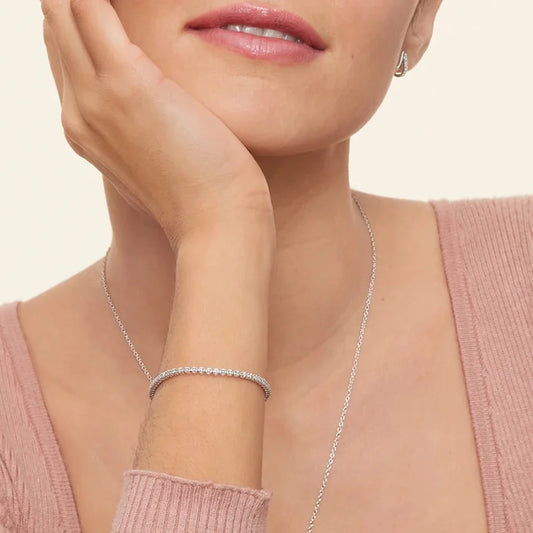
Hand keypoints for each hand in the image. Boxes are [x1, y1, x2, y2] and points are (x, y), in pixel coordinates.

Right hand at [41, 0, 274, 249]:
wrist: (217, 225)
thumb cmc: (200, 195)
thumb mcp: (158, 159)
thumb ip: (139, 126)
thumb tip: (154, 103)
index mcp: (86, 130)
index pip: (66, 55)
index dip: (78, 19)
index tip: (103, 6)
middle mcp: (79, 112)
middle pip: (57, 27)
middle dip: (76, 0)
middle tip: (107, 0)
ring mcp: (97, 97)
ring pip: (65, 10)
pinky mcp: (128, 83)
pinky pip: (91, 6)